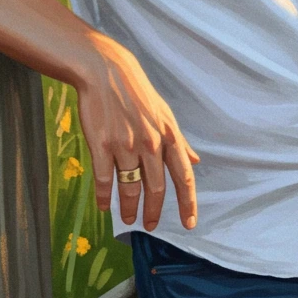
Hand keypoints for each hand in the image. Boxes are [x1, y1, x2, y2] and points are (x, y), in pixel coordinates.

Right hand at [71, 32, 199, 230]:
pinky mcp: (102, 144)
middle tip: (151, 226)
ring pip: (130, 187)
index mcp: (169, 136)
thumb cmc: (137, 93)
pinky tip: (104, 206)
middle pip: (157, 187)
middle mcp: (150, 143)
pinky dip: (105, 196)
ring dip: (129, 208)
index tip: (189, 224)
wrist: (107, 72)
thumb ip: (180, 142)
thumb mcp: (165, 115)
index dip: (188, 202)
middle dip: (154, 211)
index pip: (184, 176)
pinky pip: (104, 179)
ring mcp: (126, 144)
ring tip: (127, 219)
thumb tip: (196, 160)